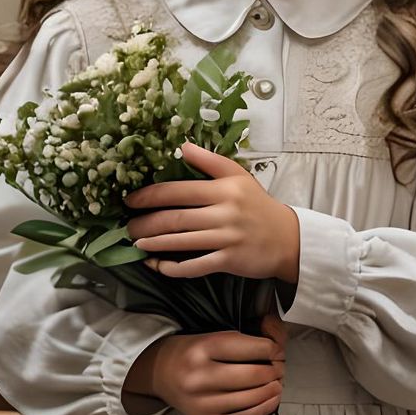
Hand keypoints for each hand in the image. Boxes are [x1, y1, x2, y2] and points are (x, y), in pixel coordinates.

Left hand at [127, 143, 300, 281]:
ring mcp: (227, 238)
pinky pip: (193, 266)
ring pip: (180, 242)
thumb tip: (182, 146)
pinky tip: (157, 265)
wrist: (288, 238)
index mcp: (225, 189)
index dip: (150, 196)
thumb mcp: (239, 176)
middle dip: (145, 224)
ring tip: (136, 243)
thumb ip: (210, 161)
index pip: (179, 191)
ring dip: (153, 244)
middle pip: (175, 218)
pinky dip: (171, 268)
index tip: (130, 200)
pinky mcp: (229, 260)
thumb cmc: (259, 206)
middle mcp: (225, 212)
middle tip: (127, 227)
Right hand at [128, 315, 286, 414]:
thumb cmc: (192, 351)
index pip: (253, 348)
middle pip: (254, 375)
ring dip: (273, 390)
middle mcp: (200, 376)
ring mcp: (202, 402)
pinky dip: (262, 410)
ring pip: (252, 399)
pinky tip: (271, 400)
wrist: (159, 373)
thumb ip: (248, 336)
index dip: (273, 349)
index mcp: (204, 347)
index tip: (277, 350)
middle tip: (279, 368)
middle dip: (275, 371)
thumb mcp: (214, 334)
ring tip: (277, 383)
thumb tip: (278, 342)